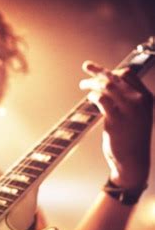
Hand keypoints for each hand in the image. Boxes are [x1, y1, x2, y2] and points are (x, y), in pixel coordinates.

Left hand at [79, 60, 152, 188]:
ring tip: (83, 84)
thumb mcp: (137, 116)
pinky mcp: (115, 121)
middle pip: (116, 77)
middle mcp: (139, 101)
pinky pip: (102, 100)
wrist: (133, 162)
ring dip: (92, 82)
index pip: (129, 74)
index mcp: (146, 98)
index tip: (101, 72)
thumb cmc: (132, 140)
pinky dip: (93, 95)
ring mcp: (128, 110)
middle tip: (86, 67)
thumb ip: (128, 102)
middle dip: (99, 71)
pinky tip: (89, 98)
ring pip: (107, 86)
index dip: (113, 70)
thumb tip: (109, 89)